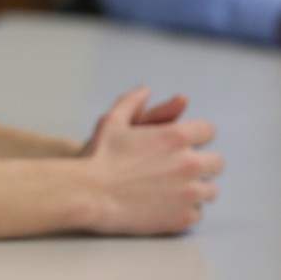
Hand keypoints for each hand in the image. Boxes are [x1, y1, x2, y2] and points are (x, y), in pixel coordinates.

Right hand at [82, 86, 223, 233]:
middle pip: (217, 163)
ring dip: (195, 188)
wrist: (90, 195)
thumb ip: (131, 102)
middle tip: (177, 168)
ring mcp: (190, 193)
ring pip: (210, 190)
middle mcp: (190, 164)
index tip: (181, 144)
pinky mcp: (184, 217)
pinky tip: (165, 206)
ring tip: (171, 189)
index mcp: (176, 137)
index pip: (208, 131)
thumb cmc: (99, 156)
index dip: (195, 135)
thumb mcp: (111, 121)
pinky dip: (185, 210)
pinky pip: (197, 214)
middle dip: (201, 163)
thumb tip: (145, 90)